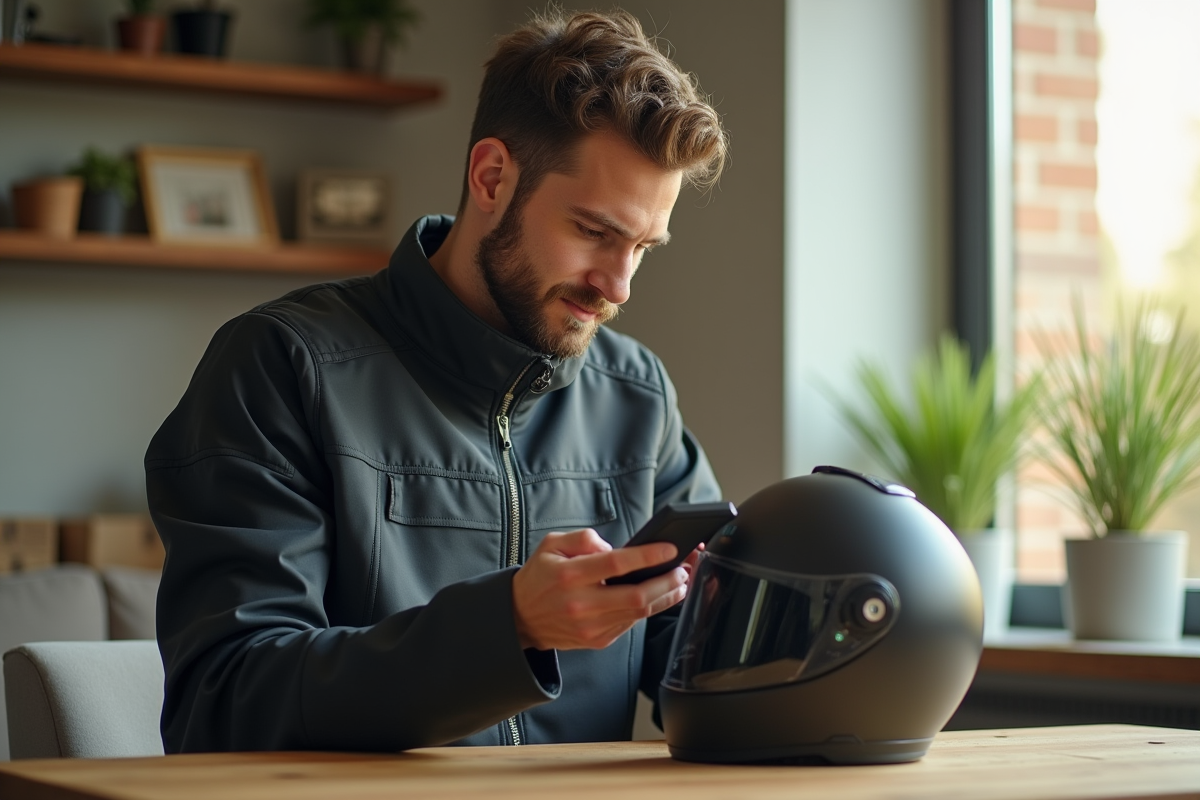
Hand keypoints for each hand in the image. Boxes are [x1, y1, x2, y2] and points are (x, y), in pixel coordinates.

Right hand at [512, 528, 690, 650]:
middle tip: (682, 569)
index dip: (647, 556)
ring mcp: (590, 627)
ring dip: (665, 597)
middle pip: (637, 596)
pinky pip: (630, 623)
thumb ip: (582, 538)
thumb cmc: (540, 577)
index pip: (616, 564)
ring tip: (679, 581)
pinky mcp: (597, 640)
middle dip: (667, 581)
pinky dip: (648, 609)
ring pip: (639, 613)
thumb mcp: (551, 545)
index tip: (669, 549)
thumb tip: (612, 548)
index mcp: (569, 575)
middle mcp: (581, 604)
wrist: (521, 617)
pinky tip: (658, 596)